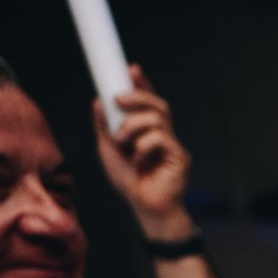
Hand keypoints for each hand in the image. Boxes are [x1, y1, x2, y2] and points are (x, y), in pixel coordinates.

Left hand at [92, 67, 193, 242]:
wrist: (145, 208)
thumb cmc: (130, 181)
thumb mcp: (107, 149)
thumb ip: (104, 126)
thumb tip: (98, 102)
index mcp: (147, 130)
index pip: (147, 102)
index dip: (142, 83)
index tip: (131, 69)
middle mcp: (162, 134)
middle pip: (157, 104)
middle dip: (137, 96)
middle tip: (118, 100)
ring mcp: (172, 145)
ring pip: (156, 119)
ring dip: (132, 126)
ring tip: (121, 142)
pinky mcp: (179, 157)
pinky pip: (160, 138)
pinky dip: (143, 145)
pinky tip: (139, 159)